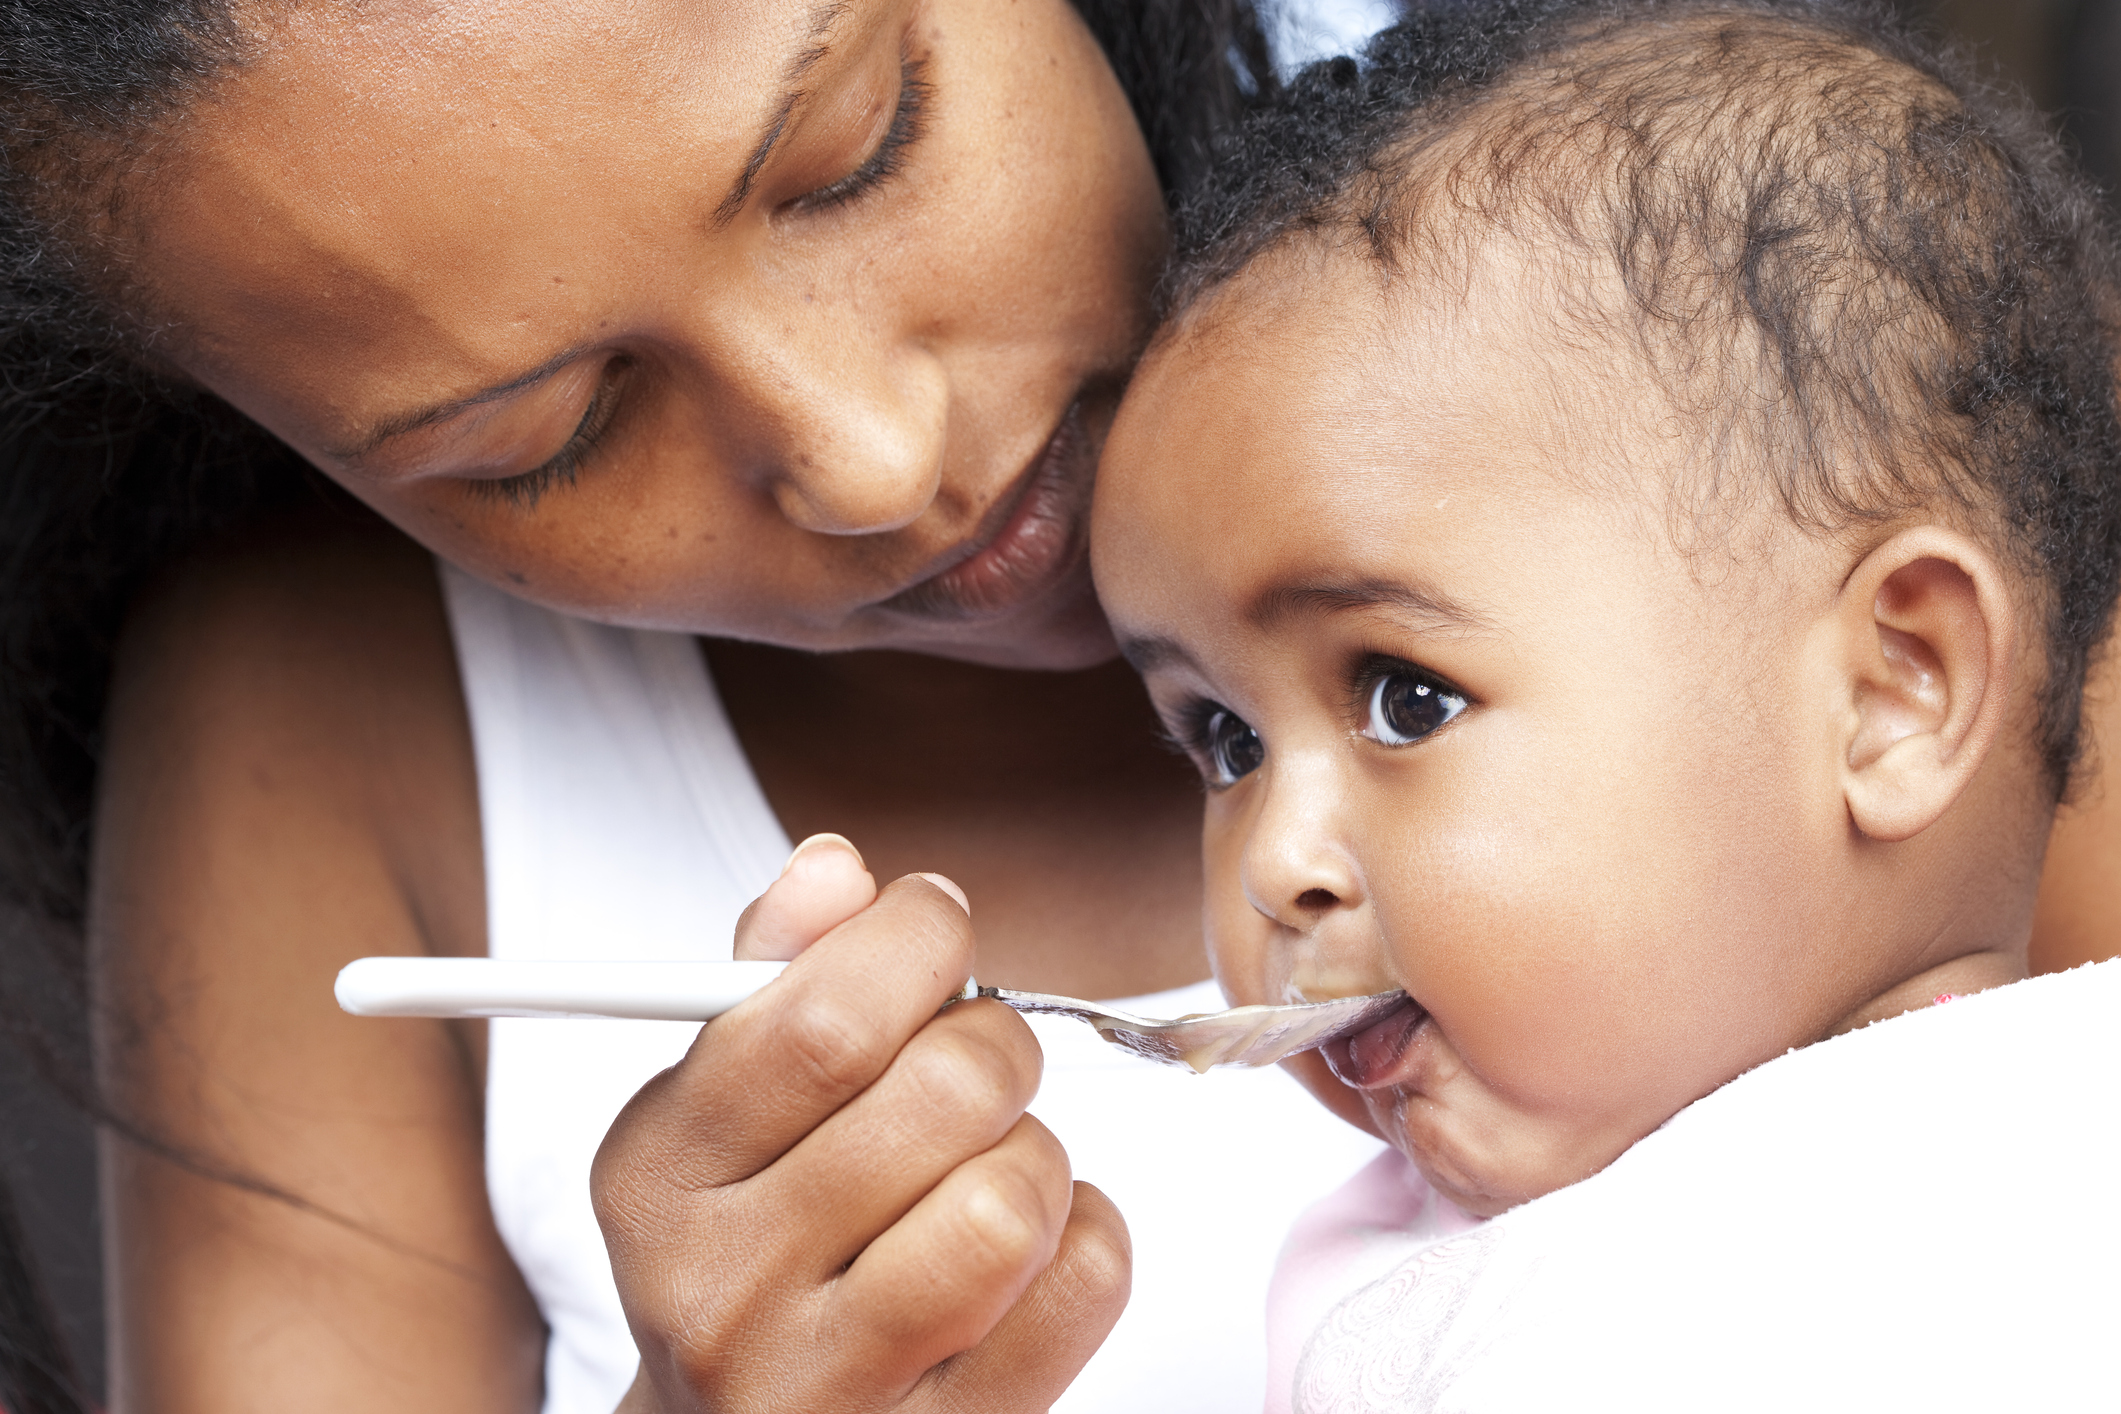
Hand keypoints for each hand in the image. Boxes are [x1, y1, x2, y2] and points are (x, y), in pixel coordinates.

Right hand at [594, 836, 1130, 1413]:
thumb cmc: (753, 1242)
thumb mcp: (723, 1108)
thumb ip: (778, 973)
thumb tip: (836, 867)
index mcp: (659, 1175)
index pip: (825, 1017)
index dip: (917, 936)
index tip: (935, 923)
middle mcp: (725, 1288)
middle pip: (946, 1091)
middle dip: (992, 1041)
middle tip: (970, 1060)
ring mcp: (829, 1386)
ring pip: (1017, 1196)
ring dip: (1035, 1153)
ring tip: (984, 1167)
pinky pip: (1083, 1285)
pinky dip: (1085, 1236)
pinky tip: (1028, 1246)